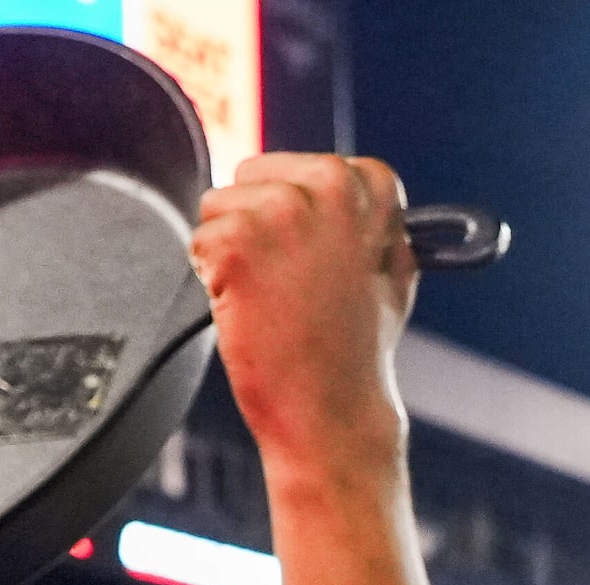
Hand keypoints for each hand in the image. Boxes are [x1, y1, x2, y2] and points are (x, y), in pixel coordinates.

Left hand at [191, 154, 416, 466]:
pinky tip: (251, 311)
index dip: (299, 211)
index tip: (316, 252)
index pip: (302, 166)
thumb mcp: (390, 269)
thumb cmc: (360, 352)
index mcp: (367, 186)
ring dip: (233, 254)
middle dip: (258, 225)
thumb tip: (344, 182)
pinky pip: (199, 244)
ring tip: (274, 300)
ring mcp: (277, 211)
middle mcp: (325, 186)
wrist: (334, 413)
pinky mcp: (234, 242)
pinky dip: (214, 281)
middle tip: (289, 284)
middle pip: (251, 178)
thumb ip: (366, 219)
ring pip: (219, 209)